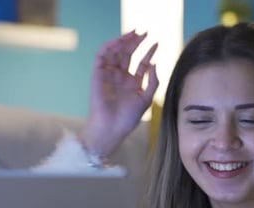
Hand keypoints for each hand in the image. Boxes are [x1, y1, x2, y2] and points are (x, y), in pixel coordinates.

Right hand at [81, 31, 158, 155]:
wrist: (111, 129)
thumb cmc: (127, 119)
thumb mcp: (146, 99)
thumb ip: (152, 81)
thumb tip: (154, 63)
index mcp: (133, 83)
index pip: (141, 63)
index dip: (148, 52)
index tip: (156, 43)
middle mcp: (121, 77)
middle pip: (128, 55)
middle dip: (135, 43)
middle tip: (144, 32)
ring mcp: (109, 75)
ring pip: (115, 53)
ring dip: (123, 42)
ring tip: (133, 34)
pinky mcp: (98, 75)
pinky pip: (101, 57)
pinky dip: (109, 47)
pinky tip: (119, 41)